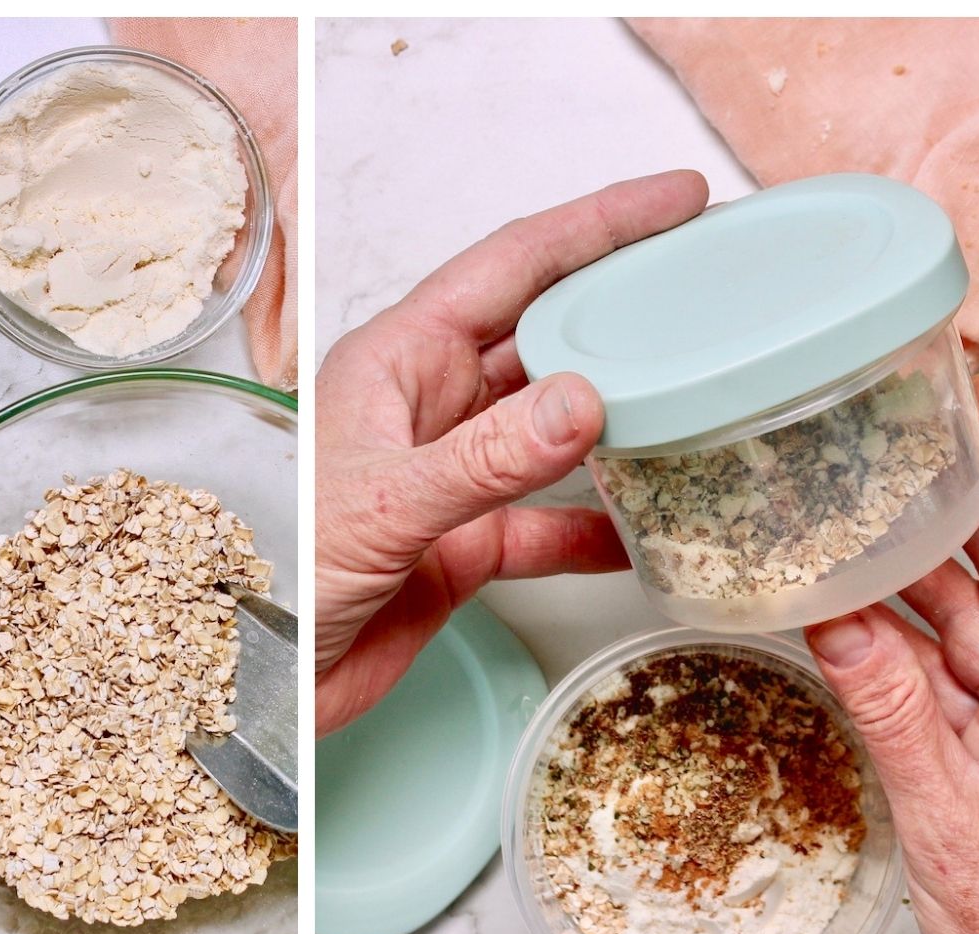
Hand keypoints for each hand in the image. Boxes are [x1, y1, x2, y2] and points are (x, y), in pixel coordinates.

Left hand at [314, 171, 708, 733]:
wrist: (269, 688)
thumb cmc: (284, 576)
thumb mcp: (381, 505)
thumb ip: (483, 458)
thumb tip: (583, 401)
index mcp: (396, 361)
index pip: (510, 268)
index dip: (594, 227)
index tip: (674, 201)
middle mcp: (427, 406)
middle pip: (542, 335)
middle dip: (622, 308)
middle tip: (710, 286)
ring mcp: (449, 477)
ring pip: (554, 427)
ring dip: (622, 416)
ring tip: (702, 392)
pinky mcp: (462, 546)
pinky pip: (547, 524)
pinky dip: (597, 527)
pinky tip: (650, 526)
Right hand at [805, 376, 978, 933]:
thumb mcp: (947, 814)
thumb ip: (890, 706)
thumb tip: (836, 620)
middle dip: (956, 513)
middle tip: (902, 445)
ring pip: (973, 631)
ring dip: (917, 584)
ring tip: (858, 520)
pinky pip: (951, 684)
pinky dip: (905, 651)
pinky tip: (857, 616)